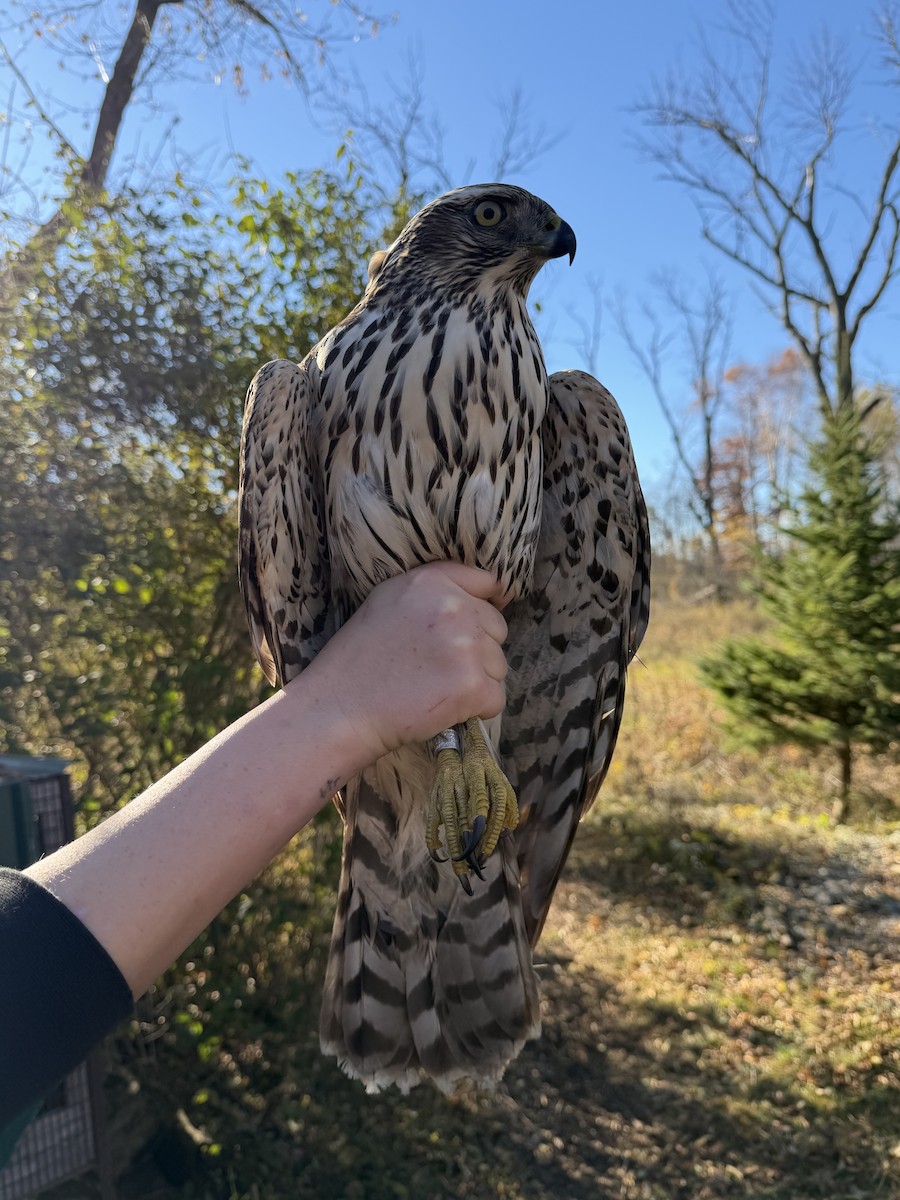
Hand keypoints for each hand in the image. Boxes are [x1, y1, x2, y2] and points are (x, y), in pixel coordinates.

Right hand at [297, 563, 508, 764]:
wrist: (338, 709)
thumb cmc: (359, 660)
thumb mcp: (388, 600)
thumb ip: (435, 589)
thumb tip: (490, 591)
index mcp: (431, 581)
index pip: (487, 583)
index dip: (481, 609)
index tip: (468, 629)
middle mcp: (452, 607)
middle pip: (497, 628)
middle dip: (477, 649)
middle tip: (437, 668)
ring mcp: (464, 646)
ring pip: (498, 666)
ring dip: (477, 681)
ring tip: (435, 688)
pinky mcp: (471, 685)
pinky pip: (495, 699)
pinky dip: (476, 709)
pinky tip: (444, 708)